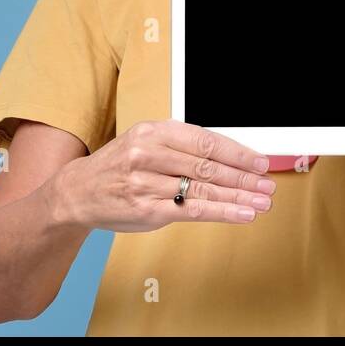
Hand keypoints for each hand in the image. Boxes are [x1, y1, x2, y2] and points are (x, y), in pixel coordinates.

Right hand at [53, 119, 276, 231]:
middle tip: (267, 183)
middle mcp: (149, 154)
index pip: (205, 140)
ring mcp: (147, 184)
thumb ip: (182, 146)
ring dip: (239, 196)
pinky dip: (223, 213)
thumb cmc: (119, 166)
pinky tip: (242, 214)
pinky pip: (193, 211)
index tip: (259, 162)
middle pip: (208, 165)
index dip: (237, 152)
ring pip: (204, 189)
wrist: (78, 192)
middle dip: (243, 176)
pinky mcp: (148, 210)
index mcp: (153, 131)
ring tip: (263, 201)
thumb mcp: (146, 142)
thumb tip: (228, 156)